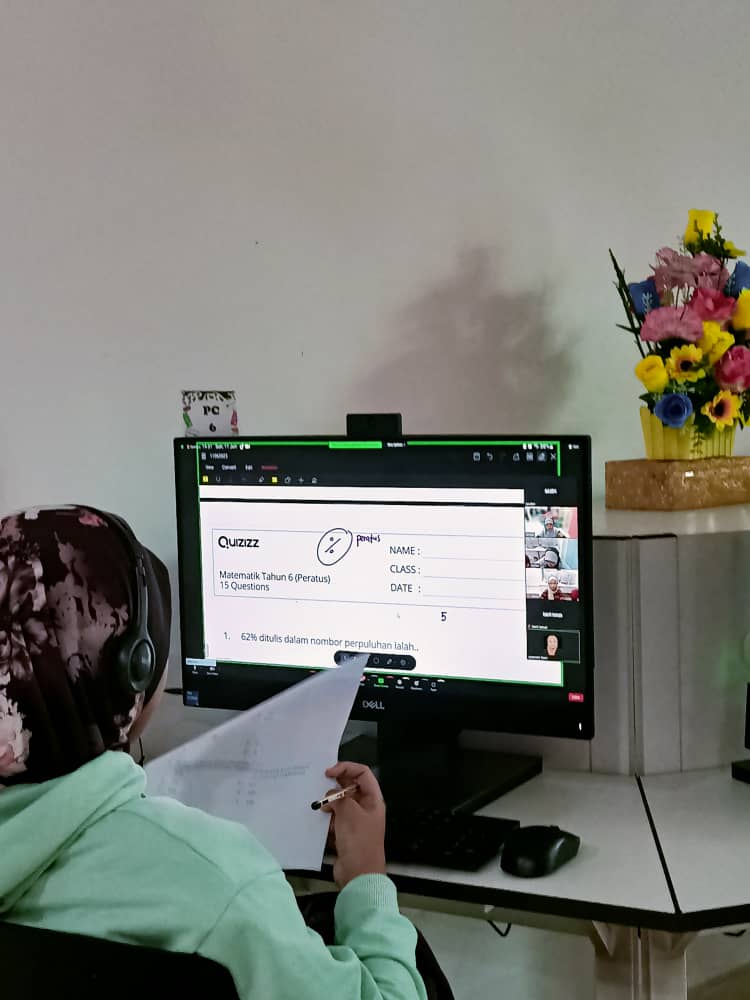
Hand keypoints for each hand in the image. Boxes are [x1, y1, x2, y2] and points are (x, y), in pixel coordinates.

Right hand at [322, 761, 385, 887]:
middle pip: (350, 787)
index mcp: (373, 799)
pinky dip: (328, 819)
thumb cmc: (358, 840)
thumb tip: (331, 797)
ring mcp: (356, 821)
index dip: (346, 767)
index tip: (328, 772)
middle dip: (335, 787)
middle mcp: (366, 807)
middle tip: (319, 788)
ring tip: (320, 808)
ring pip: (341, 804)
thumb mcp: (348, 812)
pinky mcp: (346, 834)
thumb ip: (339, 797)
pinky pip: (335, 820)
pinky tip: (320, 822)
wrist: (358, 874)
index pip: (362, 773)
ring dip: (330, 804)